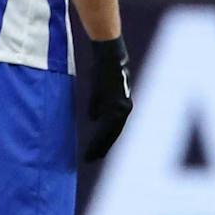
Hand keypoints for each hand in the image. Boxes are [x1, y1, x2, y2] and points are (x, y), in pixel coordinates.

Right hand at [81, 36, 132, 162]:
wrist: (108, 56)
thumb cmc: (103, 69)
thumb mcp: (100, 90)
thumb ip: (98, 105)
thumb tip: (94, 119)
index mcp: (121, 105)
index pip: (114, 127)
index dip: (105, 140)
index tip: (97, 151)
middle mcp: (124, 108)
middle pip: (113, 133)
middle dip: (102, 147)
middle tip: (91, 159)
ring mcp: (120, 107)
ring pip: (110, 134)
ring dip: (100, 147)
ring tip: (90, 157)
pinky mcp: (114, 106)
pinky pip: (106, 127)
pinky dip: (99, 139)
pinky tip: (92, 145)